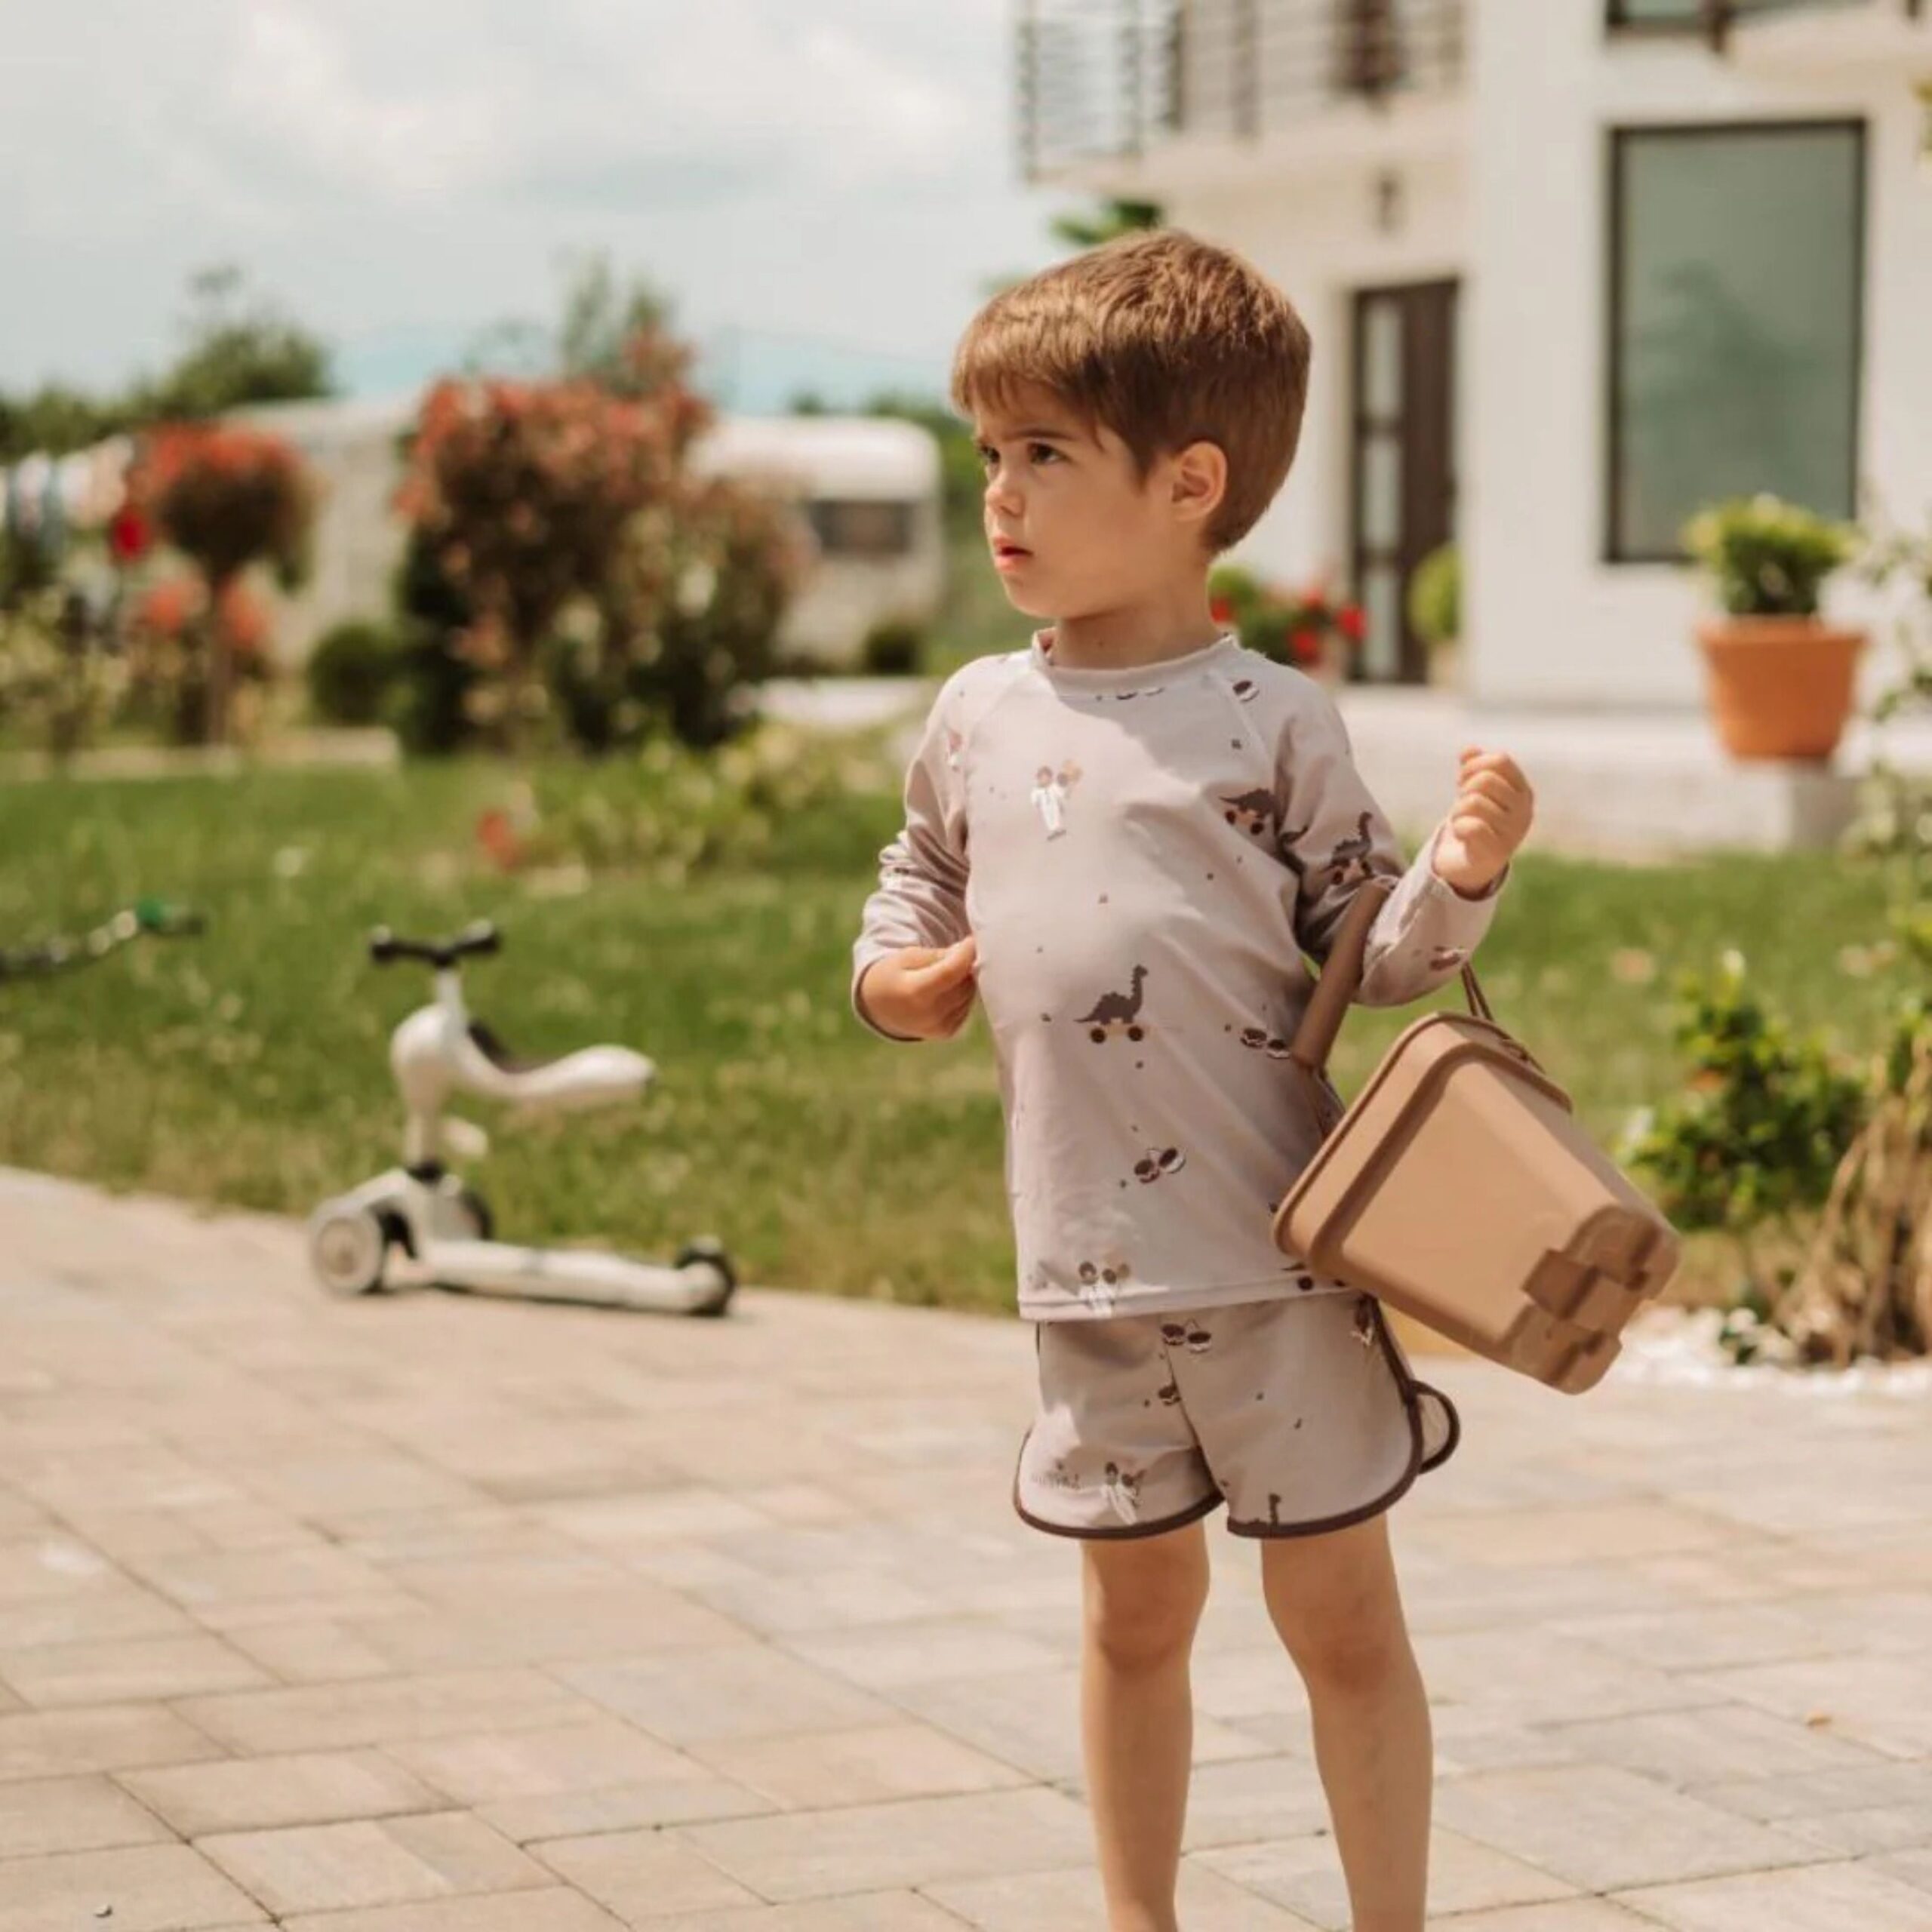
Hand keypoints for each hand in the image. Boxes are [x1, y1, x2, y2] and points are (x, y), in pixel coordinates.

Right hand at [859, 936, 978, 1039]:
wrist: (880, 1006)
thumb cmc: (894, 974)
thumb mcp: (909, 956)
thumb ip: (938, 955)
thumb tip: (966, 953)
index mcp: (915, 992)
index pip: (950, 972)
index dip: (965, 955)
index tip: (971, 941)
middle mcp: (929, 1015)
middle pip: (963, 983)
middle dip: (964, 966)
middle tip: (954, 955)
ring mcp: (939, 1027)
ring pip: (968, 995)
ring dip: (964, 981)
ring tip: (945, 974)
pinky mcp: (947, 1032)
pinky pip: (966, 1007)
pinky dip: (962, 995)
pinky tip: (945, 990)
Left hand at [1433, 747, 1533, 895]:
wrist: (1471, 862)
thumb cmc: (1475, 820)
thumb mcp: (1473, 789)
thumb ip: (1472, 767)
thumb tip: (1468, 750)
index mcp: (1523, 791)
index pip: (1501, 761)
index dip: (1474, 765)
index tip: (1464, 780)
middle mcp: (1524, 811)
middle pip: (1485, 780)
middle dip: (1464, 788)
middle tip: (1461, 803)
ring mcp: (1513, 833)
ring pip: (1473, 802)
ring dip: (1458, 810)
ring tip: (1462, 820)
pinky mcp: (1496, 853)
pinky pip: (1470, 827)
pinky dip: (1457, 827)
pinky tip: (1461, 834)